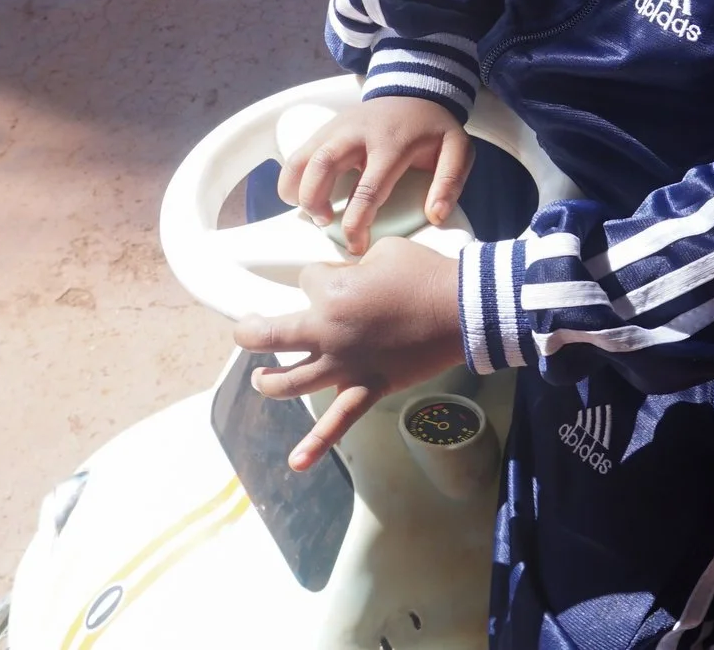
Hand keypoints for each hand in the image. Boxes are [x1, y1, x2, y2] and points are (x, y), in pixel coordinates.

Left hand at [233, 237, 465, 470]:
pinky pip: (339, 421)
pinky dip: (317, 443)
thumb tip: (349, 279)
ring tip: (261, 377)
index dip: (322, 276)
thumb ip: (356, 265)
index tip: (344, 275)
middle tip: (249, 330)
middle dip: (252, 332)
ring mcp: (345, 365)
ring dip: (268, 381)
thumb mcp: (385, 251)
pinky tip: (296, 462)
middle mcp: (328, 332)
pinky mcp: (367, 386)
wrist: (464, 309)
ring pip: (290, 381)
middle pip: (271, 335)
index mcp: (332, 292)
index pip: (308, 280)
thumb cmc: (425, 274)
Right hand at [279, 95, 470, 254]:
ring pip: (304, 156)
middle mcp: (359, 132)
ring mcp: (338, 127)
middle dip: (315, 200)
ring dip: (296, 189)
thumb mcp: (458, 149)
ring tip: (309, 212)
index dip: (357, 222)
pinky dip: (292, 175)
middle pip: (323, 166)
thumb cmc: (434, 128)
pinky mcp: (327, 127)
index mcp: (392, 143)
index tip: (355, 246)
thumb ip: (450, 181)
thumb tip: (435, 215)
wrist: (417, 90)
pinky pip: (300, 151)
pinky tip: (300, 194)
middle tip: (323, 224)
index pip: (368, 188)